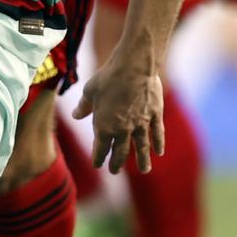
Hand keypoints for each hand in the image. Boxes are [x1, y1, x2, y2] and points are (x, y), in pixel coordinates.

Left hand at [73, 55, 164, 173]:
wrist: (133, 66)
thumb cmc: (108, 76)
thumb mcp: (89, 91)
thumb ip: (84, 106)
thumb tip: (76, 115)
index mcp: (104, 127)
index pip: (101, 149)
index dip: (98, 158)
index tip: (98, 164)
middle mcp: (123, 130)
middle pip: (120, 152)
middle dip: (116, 163)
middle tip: (115, 170)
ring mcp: (141, 124)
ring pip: (142, 148)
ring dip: (142, 161)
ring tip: (145, 170)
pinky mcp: (155, 114)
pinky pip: (157, 133)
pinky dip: (158, 143)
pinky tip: (159, 152)